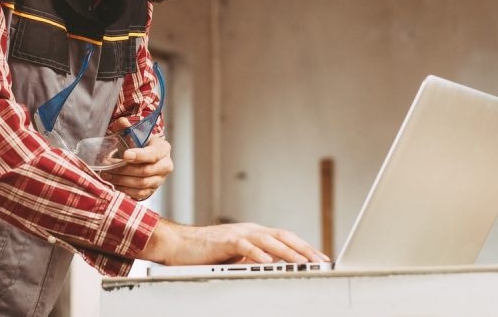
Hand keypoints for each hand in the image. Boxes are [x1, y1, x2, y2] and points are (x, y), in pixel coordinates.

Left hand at [100, 117, 172, 200]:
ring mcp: (160, 180)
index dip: (139, 155)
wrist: (145, 157)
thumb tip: (121, 122)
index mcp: (163, 149)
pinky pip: (140, 194)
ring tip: (107, 176)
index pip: (152, 154)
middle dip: (124, 170)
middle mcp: (165, 165)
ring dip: (122, 181)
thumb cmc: (140, 145)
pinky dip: (125, 190)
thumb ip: (127, 128)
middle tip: (108, 168)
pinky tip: (114, 184)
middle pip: (146, 171)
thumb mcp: (135, 134)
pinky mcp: (153, 190)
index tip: (124, 155)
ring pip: (141, 184)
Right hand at [139, 219, 329, 265]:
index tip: (320, 258)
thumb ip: (253, 258)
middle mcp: (248, 230)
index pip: (284, 238)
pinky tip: (269, 263)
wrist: (178, 245)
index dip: (303, 247)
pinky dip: (258, 254)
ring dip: (287, 252)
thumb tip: (274, 268)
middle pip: (282, 236)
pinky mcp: (224, 241)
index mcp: (253, 233)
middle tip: (320, 260)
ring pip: (268, 240)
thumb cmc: (205, 253)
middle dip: (303, 248)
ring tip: (302, 262)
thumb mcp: (235, 257)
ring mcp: (237, 234)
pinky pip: (244, 246)